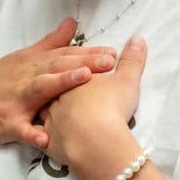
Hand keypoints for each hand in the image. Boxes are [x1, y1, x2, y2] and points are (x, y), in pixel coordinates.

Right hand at [0, 17, 116, 152]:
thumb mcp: (21, 60)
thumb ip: (50, 42)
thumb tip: (73, 21)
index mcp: (30, 62)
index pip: (63, 54)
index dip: (88, 52)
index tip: (114, 51)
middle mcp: (24, 77)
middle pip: (57, 66)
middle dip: (84, 62)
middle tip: (111, 61)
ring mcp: (14, 100)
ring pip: (40, 89)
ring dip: (61, 83)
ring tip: (85, 79)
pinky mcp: (5, 123)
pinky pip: (20, 129)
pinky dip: (32, 132)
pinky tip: (47, 137)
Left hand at [43, 35, 146, 168]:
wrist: (94, 140)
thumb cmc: (111, 107)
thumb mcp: (127, 80)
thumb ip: (131, 60)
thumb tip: (138, 39)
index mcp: (75, 77)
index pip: (76, 67)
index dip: (83, 66)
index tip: (89, 71)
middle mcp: (58, 93)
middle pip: (56, 83)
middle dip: (62, 83)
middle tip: (69, 89)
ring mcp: (50, 117)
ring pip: (44, 108)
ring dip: (47, 107)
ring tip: (53, 108)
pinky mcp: (48, 140)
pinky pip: (42, 137)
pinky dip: (41, 137)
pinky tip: (42, 138)